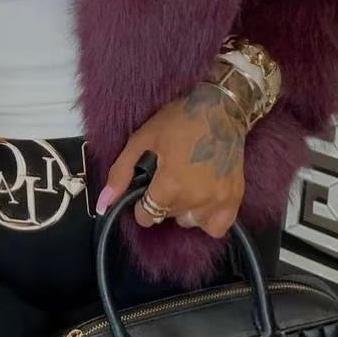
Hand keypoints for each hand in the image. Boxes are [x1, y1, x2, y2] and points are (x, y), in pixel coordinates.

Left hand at [97, 82, 246, 238]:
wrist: (221, 109)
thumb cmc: (178, 120)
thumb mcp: (142, 140)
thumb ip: (121, 174)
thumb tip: (103, 205)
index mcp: (171, 186)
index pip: (147, 216)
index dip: (142, 202)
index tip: (148, 186)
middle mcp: (195, 199)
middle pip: (167, 216)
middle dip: (163, 200)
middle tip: (169, 175)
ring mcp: (217, 201)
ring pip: (189, 222)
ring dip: (184, 209)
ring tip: (187, 184)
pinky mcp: (234, 199)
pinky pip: (216, 227)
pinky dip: (207, 219)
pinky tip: (202, 199)